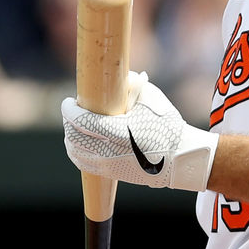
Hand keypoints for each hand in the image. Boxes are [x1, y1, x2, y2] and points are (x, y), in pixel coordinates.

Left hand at [62, 72, 217, 190]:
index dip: (69, 111)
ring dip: (70, 136)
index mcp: (120, 132)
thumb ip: (132, 83)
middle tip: (72, 110)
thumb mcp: (151, 98)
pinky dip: (76, 151)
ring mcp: (110, 165)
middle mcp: (111, 152)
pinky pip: (83, 164)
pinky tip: (79, 141)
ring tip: (75, 124)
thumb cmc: (167, 126)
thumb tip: (115, 75)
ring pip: (75, 151)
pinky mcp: (112, 173)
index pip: (83, 121)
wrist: (180, 159)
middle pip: (74, 137)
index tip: (68, 101)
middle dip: (68, 121)